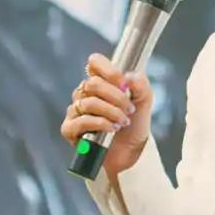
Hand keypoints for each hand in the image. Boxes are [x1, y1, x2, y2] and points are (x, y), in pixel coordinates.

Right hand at [59, 54, 152, 176]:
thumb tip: (129, 76)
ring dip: (111, 112)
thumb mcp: (144, 101)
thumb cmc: (134, 124)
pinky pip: (81, 120)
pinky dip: (100, 123)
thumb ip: (141, 85)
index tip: (124, 83)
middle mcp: (84, 93)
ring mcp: (75, 110)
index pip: (95, 62)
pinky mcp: (70, 129)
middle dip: (116, 96)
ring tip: (122, 122)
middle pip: (92, 83)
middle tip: (129, 109)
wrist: (131, 152)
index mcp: (100, 82)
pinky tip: (112, 129)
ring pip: (89, 102)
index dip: (109, 70)